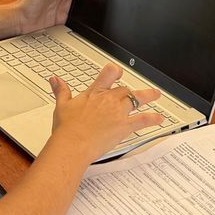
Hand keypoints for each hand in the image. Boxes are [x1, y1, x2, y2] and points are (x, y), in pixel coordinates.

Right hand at [48, 64, 164, 159]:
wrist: (73, 143)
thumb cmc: (67, 128)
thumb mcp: (62, 105)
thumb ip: (61, 90)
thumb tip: (55, 79)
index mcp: (95, 93)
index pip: (108, 74)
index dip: (114, 71)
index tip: (117, 71)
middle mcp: (109, 100)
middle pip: (124, 89)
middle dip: (130, 90)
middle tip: (135, 91)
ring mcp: (118, 112)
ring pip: (137, 99)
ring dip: (148, 96)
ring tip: (156, 94)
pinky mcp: (124, 126)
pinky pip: (143, 120)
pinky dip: (153, 119)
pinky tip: (160, 118)